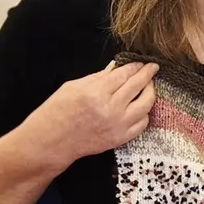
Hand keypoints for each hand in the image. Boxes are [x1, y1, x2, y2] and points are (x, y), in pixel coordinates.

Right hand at [28, 61, 158, 163]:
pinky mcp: (120, 138)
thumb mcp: (73, 87)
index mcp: (96, 93)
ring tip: (149, 85)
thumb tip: (117, 67)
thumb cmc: (57, 112)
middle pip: (138, 86)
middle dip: (147, 73)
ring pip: (146, 104)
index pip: (124, 74)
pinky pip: (142, 123)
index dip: (135, 66)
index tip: (141, 61)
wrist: (51, 141)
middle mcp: (110, 109)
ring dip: (150, 91)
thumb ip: (98, 77)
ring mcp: (118, 125)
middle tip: (152, 67)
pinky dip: (144, 113)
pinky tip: (141, 106)